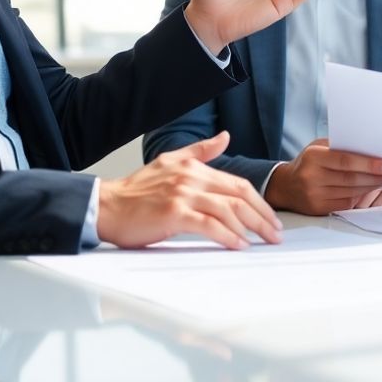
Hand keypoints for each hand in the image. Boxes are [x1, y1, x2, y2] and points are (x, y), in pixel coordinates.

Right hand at [96, 132, 282, 249]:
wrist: (105, 206)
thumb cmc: (136, 191)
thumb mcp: (170, 161)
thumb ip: (200, 151)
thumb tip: (225, 136)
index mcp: (193, 166)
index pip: (237, 183)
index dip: (259, 202)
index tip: (271, 219)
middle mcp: (191, 177)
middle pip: (239, 195)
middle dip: (262, 216)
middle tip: (276, 234)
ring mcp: (182, 195)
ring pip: (228, 209)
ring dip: (251, 227)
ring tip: (262, 241)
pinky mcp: (173, 214)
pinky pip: (209, 225)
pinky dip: (228, 236)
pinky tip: (239, 245)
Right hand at [264, 138, 381, 214]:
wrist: (285, 186)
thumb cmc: (308, 162)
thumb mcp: (318, 147)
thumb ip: (339, 147)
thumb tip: (369, 148)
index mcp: (313, 156)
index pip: (346, 161)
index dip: (369, 163)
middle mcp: (312, 177)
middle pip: (351, 179)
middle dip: (375, 176)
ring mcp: (314, 195)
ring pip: (351, 192)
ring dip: (371, 187)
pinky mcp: (318, 209)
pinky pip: (346, 203)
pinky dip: (360, 196)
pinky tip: (369, 190)